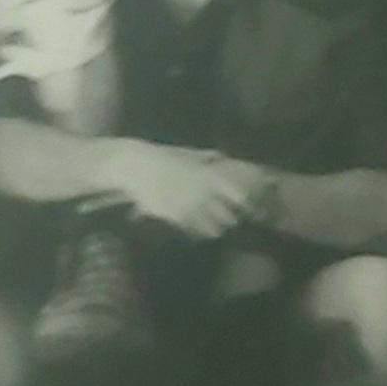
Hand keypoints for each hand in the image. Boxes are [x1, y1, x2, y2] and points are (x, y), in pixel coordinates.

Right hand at [107, 140, 268, 239]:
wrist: (138, 168)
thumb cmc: (162, 158)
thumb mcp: (188, 154)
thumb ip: (207, 157)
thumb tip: (222, 157)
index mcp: (208, 176)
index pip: (238, 194)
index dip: (246, 202)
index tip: (249, 205)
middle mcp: (203, 194)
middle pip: (229, 216)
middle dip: (233, 218)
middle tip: (232, 218)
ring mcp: (189, 208)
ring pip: (214, 228)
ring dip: (217, 228)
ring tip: (216, 225)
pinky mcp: (176, 218)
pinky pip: (195, 231)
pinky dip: (200, 232)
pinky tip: (198, 228)